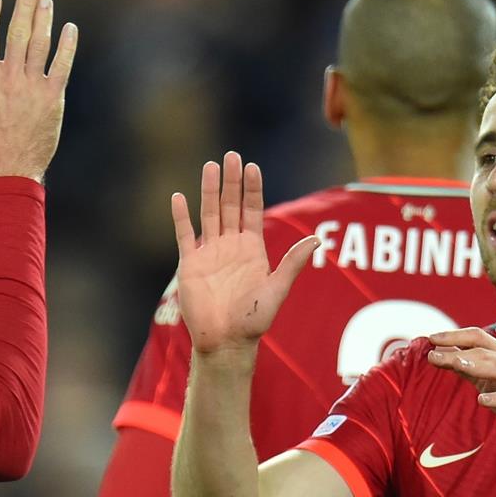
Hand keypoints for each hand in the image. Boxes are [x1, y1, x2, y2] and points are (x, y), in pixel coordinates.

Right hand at [0, 0, 77, 181]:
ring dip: (44, 18)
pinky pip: (62, 66)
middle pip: (18, 32)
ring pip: (40, 44)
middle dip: (24, 4)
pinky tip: (70, 29)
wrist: (9, 173)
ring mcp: (33, 87)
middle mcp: (9, 78)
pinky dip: (67, 46)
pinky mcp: (52, 98)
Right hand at [172, 152, 318, 355]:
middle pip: (230, 205)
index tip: (252, 166)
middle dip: (231, 181)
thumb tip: (316, 240)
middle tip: (231, 155)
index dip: (253, 189)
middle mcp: (230, 246)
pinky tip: (178, 197)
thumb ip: (292, 263)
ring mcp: (209, 253)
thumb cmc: (253, 321)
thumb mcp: (277, 289)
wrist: (225, 341)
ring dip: (208, 190)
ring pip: (208, 214)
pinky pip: (184, 235)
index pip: (252, 210)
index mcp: (252, 249)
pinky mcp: (190, 264)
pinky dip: (181, 216)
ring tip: (210, 166)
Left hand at [426, 328, 495, 447]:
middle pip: (485, 352)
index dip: (456, 335)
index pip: (479, 338)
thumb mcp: (491, 382)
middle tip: (432, 354)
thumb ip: (469, 369)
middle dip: (458, 351)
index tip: (431, 338)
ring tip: (457, 365)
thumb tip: (442, 356)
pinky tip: (482, 400)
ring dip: (477, 366)